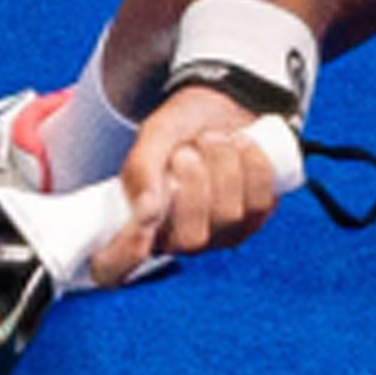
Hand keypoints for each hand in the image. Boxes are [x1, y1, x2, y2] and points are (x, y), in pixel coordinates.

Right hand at [88, 85, 279, 287]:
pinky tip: (240, 146)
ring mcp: (219, 233)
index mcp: (139, 224)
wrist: (223, 106)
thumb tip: (144, 215)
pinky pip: (258, 201)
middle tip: (186, 150)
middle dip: (194, 184)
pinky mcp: (253, 218)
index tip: (139, 230)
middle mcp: (177, 239)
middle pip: (191, 238)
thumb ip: (141, 170)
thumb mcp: (154, 136)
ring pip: (228, 215)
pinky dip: (252, 165)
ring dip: (222, 165)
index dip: (123, 258)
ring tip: (211, 140)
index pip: (117, 267)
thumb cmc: (181, 128)